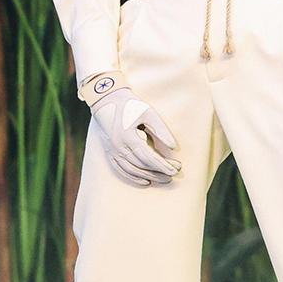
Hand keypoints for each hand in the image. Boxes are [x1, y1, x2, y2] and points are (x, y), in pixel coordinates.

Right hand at [78, 70, 182, 186]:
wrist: (106, 100)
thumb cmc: (130, 105)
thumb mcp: (148, 112)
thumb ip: (161, 130)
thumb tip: (173, 147)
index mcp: (128, 136)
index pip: (148, 157)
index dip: (163, 165)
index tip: (176, 169)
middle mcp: (118, 147)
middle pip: (141, 166)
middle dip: (159, 172)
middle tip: (174, 174)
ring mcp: (112, 151)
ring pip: (132, 170)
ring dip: (149, 176)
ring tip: (165, 178)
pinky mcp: (110, 153)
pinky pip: (121, 170)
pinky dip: (133, 177)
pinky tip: (145, 181)